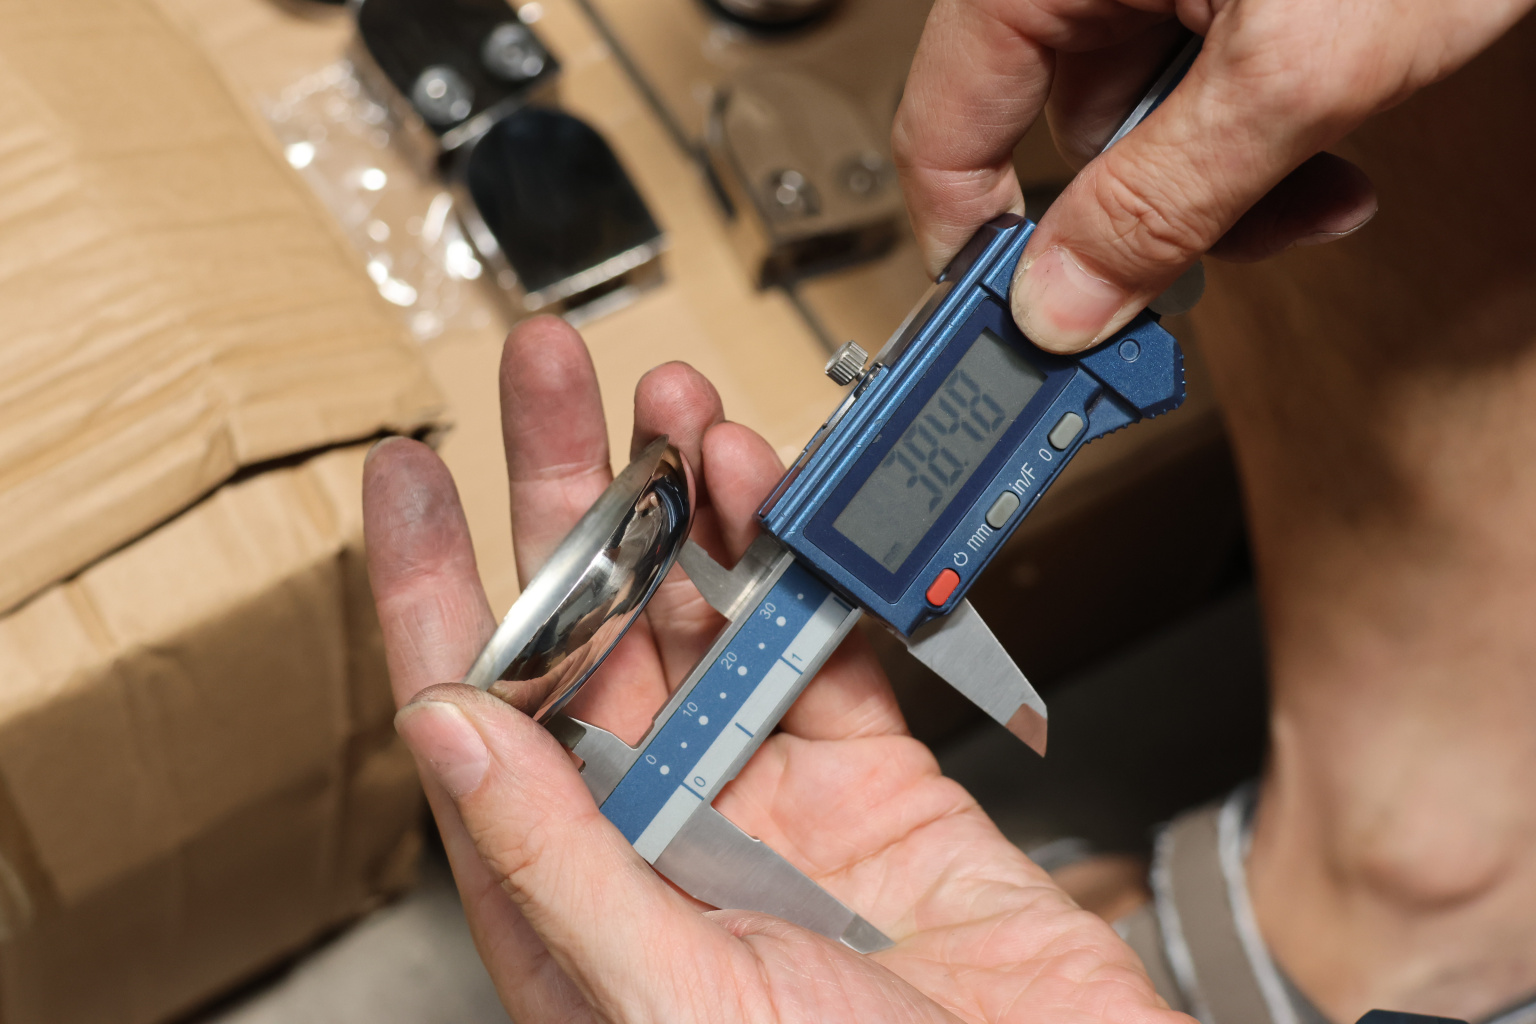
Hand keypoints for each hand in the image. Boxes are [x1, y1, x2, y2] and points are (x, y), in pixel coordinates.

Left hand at [362, 316, 1186, 1022]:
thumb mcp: (672, 994)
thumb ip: (560, 861)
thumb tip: (451, 730)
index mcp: (580, 897)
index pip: (477, 718)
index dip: (433, 588)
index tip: (409, 474)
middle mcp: (663, 836)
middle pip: (591, 634)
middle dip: (568, 496)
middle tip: (551, 378)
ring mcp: (771, 799)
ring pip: (710, 617)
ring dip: (690, 507)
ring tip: (675, 409)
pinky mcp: (877, 776)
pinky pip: (827, 643)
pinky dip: (808, 562)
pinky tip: (780, 496)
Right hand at [893, 0, 1533, 352]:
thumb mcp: (1294, 70)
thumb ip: (1162, 201)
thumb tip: (1061, 305)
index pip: (943, 124)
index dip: (970, 240)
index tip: (1010, 330)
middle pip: (1065, 139)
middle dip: (1155, 215)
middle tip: (1221, 254)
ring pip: (1152, 129)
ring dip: (1233, 187)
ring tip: (1320, 183)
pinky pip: (1211, 94)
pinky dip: (1270, 139)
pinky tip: (1335, 147)